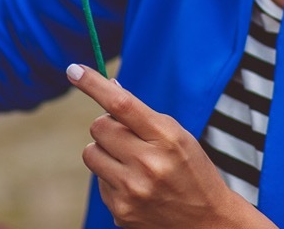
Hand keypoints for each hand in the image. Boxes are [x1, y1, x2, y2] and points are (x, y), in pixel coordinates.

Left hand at [66, 64, 273, 228]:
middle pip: (98, 127)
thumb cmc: (191, 170)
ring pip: (90, 153)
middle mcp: (148, 165)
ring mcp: (132, 191)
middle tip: (127, 137)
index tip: (74, 70)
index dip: (94, 85)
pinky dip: (111, 178)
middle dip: (108, 127)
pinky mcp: (121, 211)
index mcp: (166, 138)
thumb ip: (142, 114)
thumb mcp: (176, 136)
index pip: (122, 105)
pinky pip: (98, 180)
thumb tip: (109, 86)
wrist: (209, 222)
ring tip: (130, 163)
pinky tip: (136, 187)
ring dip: (104, 152)